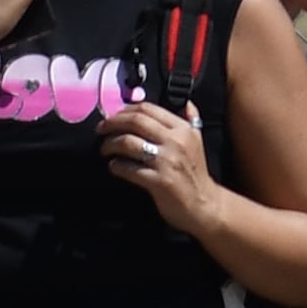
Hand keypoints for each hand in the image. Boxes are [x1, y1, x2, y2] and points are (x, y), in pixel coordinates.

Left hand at [100, 99, 223, 239]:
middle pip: (135, 121)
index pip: (148, 108)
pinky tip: (114, 167)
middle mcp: (175, 141)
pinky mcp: (159, 181)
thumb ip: (192, 120)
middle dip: (112, 123)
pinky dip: (116, 166)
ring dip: (110, 144)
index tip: (114, 116)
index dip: (125, 110)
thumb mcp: (198, 142)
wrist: (205, 204)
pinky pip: (128, 168)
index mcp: (183, 129)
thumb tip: (187, 104)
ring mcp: (167, 161)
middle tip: (101, 129)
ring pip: (128, 142)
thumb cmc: (197, 173)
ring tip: (104, 149)